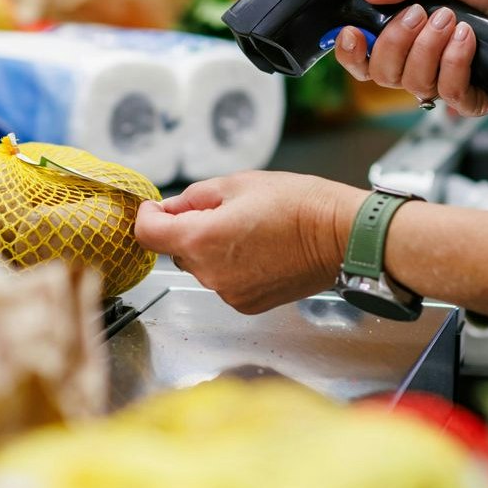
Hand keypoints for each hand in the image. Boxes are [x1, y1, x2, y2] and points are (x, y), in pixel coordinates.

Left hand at [134, 173, 367, 314]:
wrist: (339, 235)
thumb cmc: (297, 204)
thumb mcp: (238, 183)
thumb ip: (194, 197)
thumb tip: (169, 208)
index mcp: (201, 239)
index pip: (147, 234)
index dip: (148, 216)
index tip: (157, 208)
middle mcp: (209, 273)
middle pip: (177, 251)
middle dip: (188, 229)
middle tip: (221, 210)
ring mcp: (228, 293)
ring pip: (202, 267)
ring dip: (211, 249)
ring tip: (249, 230)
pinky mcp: (247, 304)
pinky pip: (224, 282)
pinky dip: (231, 267)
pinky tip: (259, 251)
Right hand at [333, 0, 487, 116]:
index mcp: (412, 33)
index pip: (365, 56)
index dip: (350, 51)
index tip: (349, 33)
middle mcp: (424, 61)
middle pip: (380, 73)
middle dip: (395, 40)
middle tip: (421, 13)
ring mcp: (448, 82)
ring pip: (411, 83)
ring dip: (429, 47)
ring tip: (454, 20)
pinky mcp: (474, 99)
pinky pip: (447, 93)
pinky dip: (455, 60)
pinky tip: (469, 39)